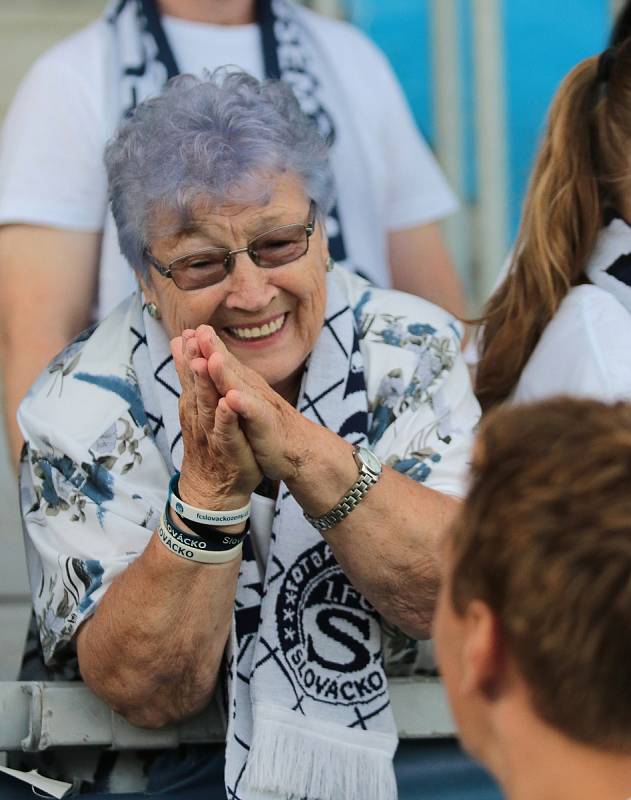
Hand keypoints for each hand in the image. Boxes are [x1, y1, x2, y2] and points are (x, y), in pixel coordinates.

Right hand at [170, 331, 261, 506]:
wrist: (213, 488)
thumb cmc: (209, 444)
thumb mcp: (200, 409)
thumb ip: (191, 379)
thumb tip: (178, 342)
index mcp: (196, 405)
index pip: (191, 376)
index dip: (189, 354)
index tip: (186, 331)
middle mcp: (201, 417)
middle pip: (195, 386)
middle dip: (193, 362)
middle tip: (190, 338)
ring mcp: (213, 434)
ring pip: (207, 406)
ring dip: (204, 385)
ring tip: (203, 363)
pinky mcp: (228, 450)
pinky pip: (225, 432)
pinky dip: (225, 418)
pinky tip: (227, 403)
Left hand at [193, 326, 311, 482]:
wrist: (297, 446)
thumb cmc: (263, 422)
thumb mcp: (239, 397)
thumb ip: (223, 377)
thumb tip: (203, 358)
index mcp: (238, 382)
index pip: (218, 360)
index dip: (201, 346)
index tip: (185, 331)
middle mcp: (248, 387)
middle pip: (226, 366)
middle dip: (211, 349)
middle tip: (195, 332)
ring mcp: (257, 403)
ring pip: (237, 385)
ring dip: (224, 373)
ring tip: (211, 359)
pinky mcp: (266, 421)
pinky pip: (253, 411)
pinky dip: (243, 404)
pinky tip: (232, 398)